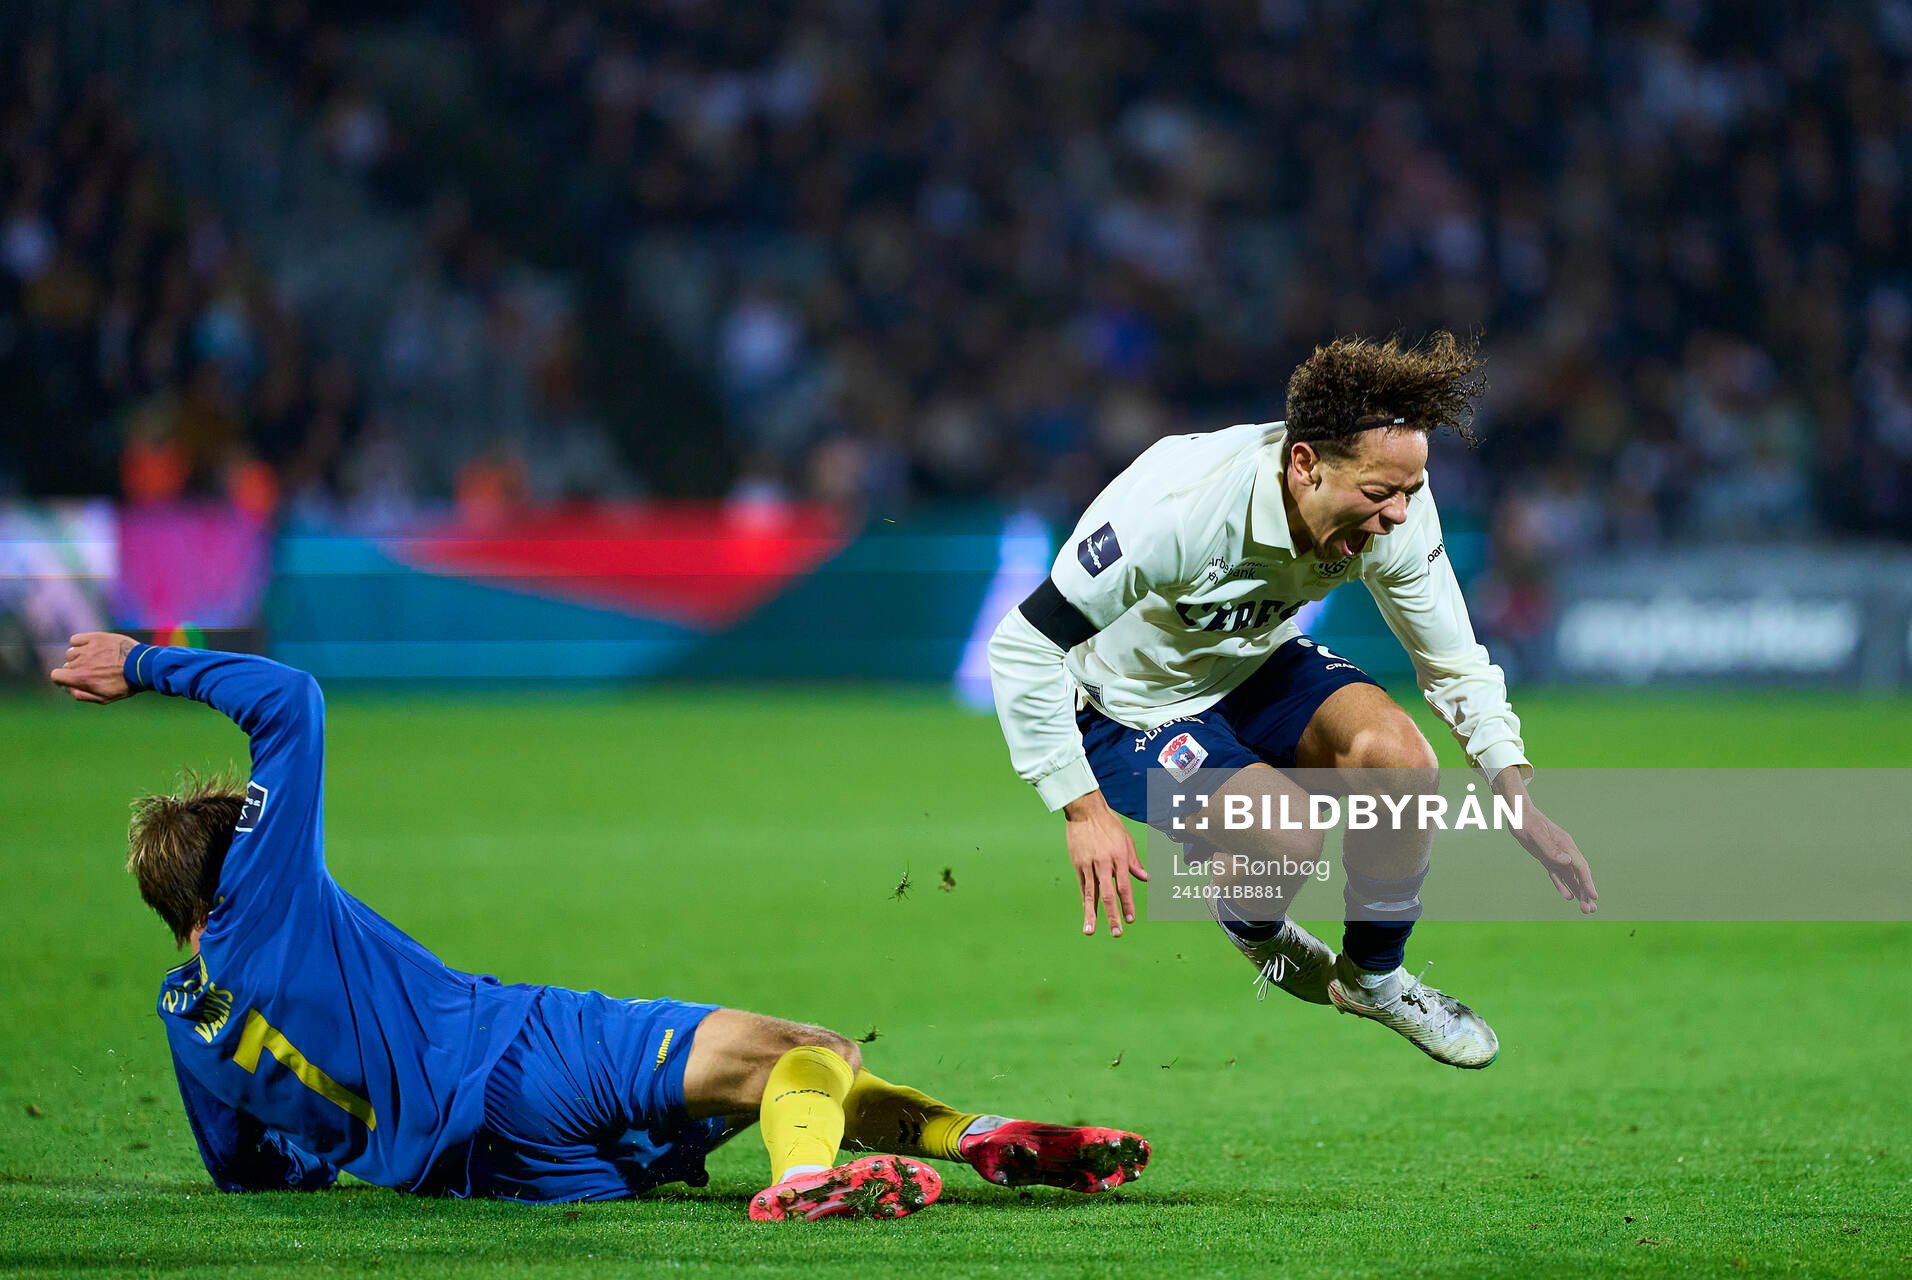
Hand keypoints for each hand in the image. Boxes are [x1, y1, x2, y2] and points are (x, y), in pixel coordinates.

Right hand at [50, 632, 139, 704]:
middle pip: (67, 664)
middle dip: (76, 669)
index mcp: (80, 678)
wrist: (143, 666)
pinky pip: (77, 639)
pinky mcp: (96, 637)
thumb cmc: (125, 684)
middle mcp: (80, 662)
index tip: (72, 679)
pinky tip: (91, 647)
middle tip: (94, 671)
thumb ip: (82, 695)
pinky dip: (80, 643)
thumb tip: (69, 689)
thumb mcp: (104, 698)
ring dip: (79, 656)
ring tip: (96, 659)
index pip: (55, 675)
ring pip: (72, 652)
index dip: (62, 678)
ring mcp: (87, 648)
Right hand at [1062, 790, 1147, 936]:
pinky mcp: (1077, 864)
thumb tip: (1146, 878)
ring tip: (1090, 931)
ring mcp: (1088, 864)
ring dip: (1091, 914)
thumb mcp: (1126, 840)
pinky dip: (1085, 901)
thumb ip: (1134, 862)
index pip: (1124, 886)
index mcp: (1119, 857)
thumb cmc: (1109, 824)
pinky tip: (1086, 913)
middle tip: (1117, 933)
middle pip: (1108, 894)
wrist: (1085, 810)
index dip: (1127, 904)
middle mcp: (1103, 863)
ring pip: (1090, 894)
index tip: (1131, 920)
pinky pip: (1082, 886)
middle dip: (1112, 915)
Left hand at [1493, 766, 1596, 912]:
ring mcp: (1556, 855)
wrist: (1518, 813)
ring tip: (1585, 909)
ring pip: (1570, 877)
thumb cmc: (1526, 821)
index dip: (1587, 882)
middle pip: (1578, 875)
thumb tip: (1567, 862)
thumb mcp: (1535, 834)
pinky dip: (1562, 885)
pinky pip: (1557, 874)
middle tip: (1590, 910)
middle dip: (1586, 892)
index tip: (1593, 896)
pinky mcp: (1547, 858)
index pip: (1580, 867)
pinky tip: (1568, 897)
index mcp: (1565, 845)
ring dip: (1578, 892)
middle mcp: (1564, 851)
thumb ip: (1551, 849)